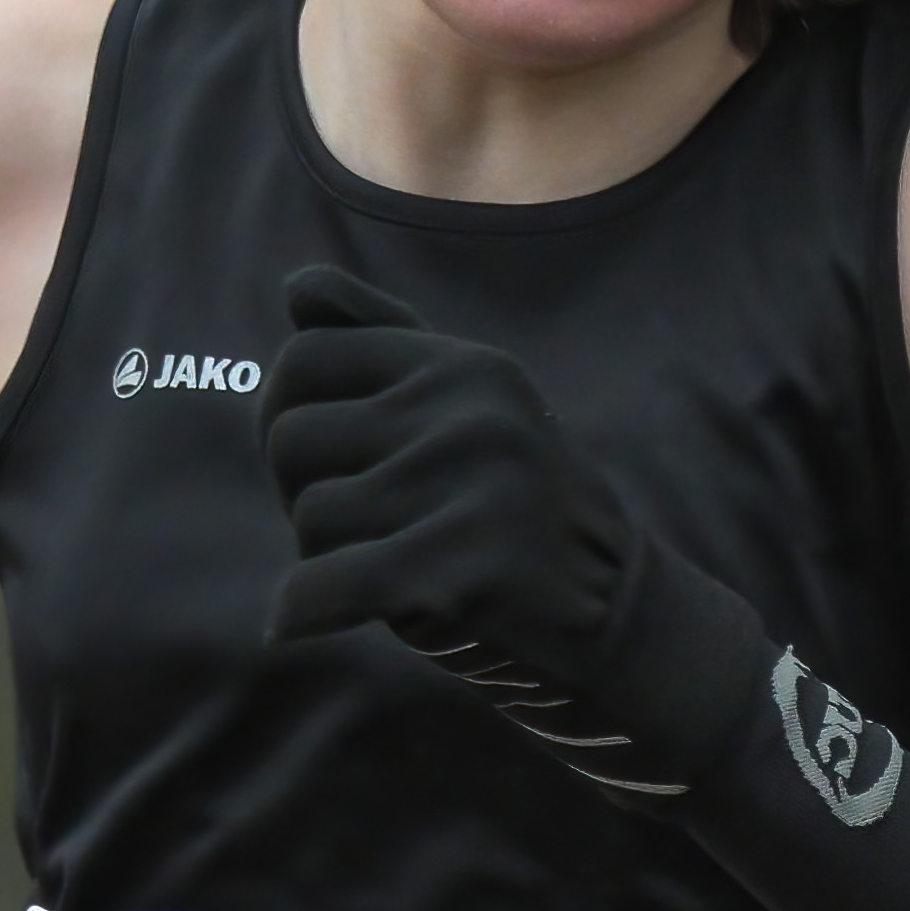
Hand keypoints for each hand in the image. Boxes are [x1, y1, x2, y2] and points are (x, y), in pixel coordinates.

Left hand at [255, 267, 766, 794]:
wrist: (620, 617)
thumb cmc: (517, 513)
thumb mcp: (466, 411)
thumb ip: (384, 342)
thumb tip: (295, 286)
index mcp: (465, 367)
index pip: (305, 359)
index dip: (289, 416)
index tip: (328, 463)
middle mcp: (470, 415)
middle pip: (291, 437)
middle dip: (302, 491)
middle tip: (361, 527)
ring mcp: (472, 489)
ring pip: (309, 515)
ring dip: (325, 557)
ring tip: (393, 567)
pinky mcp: (461, 572)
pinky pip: (319, 586)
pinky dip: (299, 614)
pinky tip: (305, 625)